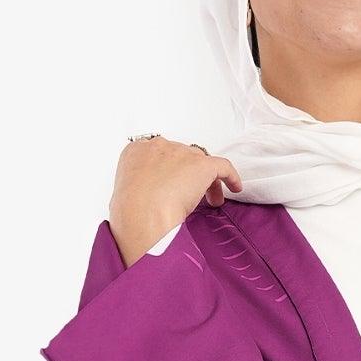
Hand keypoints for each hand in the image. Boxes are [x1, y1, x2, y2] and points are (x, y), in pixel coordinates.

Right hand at [109, 135, 241, 265]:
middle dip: (189, 176)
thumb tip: (149, 199)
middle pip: (182, 157)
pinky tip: (234, 187)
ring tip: (210, 201)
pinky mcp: (201, 165)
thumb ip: (139, 189)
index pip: (159, 155)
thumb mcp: (125, 195)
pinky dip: (231, 176)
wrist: (142, 214)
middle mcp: (159, 146)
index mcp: (136, 151)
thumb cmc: (130, 212)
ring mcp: (181, 153)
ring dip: (207, 181)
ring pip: (201, 162)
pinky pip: (223, 166)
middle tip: (193, 197)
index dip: (170, 170)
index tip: (174, 183)